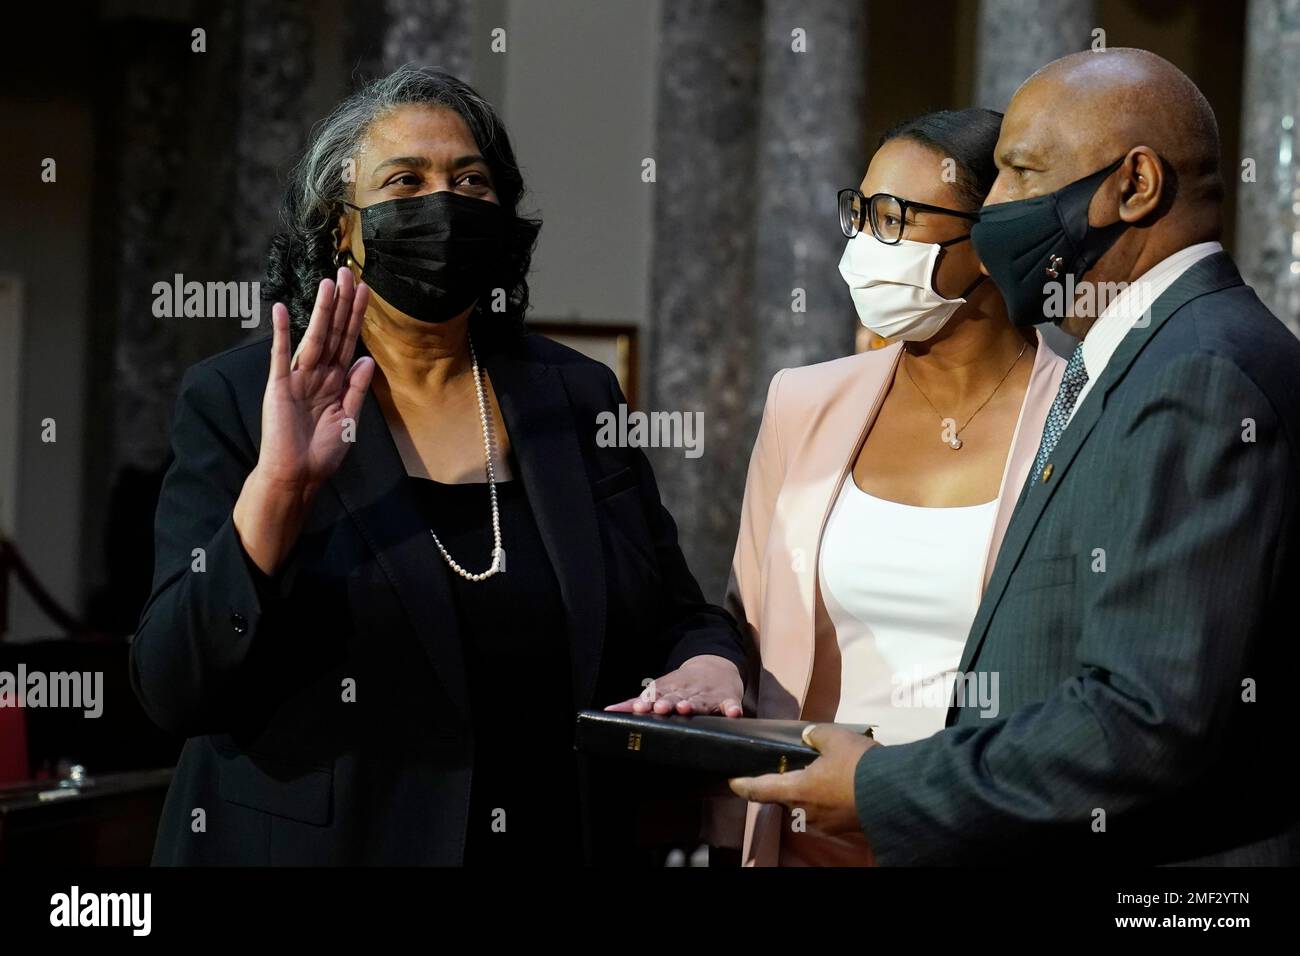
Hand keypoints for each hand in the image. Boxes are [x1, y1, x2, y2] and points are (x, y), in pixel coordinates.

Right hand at [256, 268, 373, 493]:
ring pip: (312, 338)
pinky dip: (279, 334)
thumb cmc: (322, 453)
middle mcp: (318, 374)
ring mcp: (298, 378)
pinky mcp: (279, 386)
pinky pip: (280, 356)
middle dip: (341, 304)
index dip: (356, 316)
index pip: (349, 341)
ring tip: (328, 284)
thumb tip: (368, 359)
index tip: (364, 290)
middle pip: (333, 332)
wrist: (297, 476)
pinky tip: (278, 310)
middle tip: (348, 273)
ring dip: (320, 311)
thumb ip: (357, 389)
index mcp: (337, 381)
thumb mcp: (349, 420)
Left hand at [605, 654, 742, 716]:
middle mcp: (687, 691)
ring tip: (686, 708)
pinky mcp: (727, 699)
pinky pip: (730, 704)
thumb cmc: (681, 686)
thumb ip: (636, 702)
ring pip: (700, 700)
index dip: (648, 700)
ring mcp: (707, 695)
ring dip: (693, 704)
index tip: (640, 707)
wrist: (715, 667)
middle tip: (660, 708)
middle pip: (676, 696)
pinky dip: (732, 708)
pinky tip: (733, 713)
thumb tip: (608, 712)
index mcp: (670, 689)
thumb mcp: (660, 690)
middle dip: (668, 702)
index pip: (657, 694)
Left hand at [729, 724, 878, 837]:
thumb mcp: (834, 737)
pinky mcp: (843, 828)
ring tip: (822, 774)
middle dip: (785, 784)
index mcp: (797, 790)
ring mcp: (825, 824)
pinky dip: (827, 799)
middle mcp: (805, 812)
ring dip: (810, 793)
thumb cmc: (858, 764)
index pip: (759, 790)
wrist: (895, 793)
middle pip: (785, 797)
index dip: (743, 786)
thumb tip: (808, 737)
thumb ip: (814, 735)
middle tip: (790, 767)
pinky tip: (840, 786)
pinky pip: (826, 812)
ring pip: (807, 806)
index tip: (733, 782)